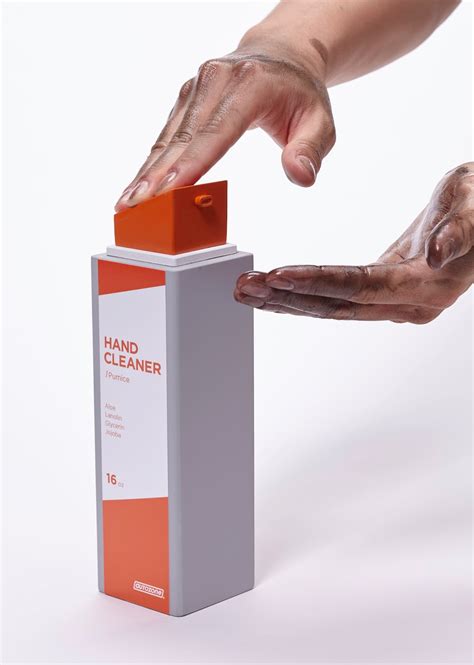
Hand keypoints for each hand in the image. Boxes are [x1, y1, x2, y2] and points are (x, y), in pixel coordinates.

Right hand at [115, 33, 334, 210]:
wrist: (281, 54)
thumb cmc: (300, 93)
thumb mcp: (321, 122)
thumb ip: (311, 149)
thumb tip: (300, 175)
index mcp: (249, 85)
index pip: (216, 131)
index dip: (191, 164)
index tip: (168, 190)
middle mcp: (215, 81)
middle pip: (183, 137)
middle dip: (157, 176)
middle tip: (135, 206)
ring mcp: (196, 89)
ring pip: (168, 138)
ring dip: (146, 173)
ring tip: (127, 203)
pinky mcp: (186, 100)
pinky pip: (166, 137)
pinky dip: (151, 164)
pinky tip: (137, 188)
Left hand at [235, 163, 473, 323]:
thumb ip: (461, 231)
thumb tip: (440, 255)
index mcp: (427, 285)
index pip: (360, 286)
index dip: (317, 282)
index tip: (278, 276)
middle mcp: (408, 303)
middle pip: (337, 304)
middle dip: (287, 297)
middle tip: (245, 287)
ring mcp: (394, 302)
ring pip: (333, 307)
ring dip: (287, 301)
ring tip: (248, 290)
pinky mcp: (383, 293)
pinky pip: (338, 298)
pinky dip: (304, 294)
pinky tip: (277, 291)